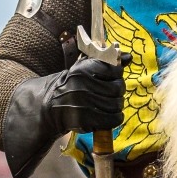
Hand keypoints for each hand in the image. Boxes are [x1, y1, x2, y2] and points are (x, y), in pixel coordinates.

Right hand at [1, 53, 128, 177]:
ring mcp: (84, 103)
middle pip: (118, 88)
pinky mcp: (86, 120)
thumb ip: (107, 63)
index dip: (116, 75)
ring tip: (107, 105)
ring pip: (117, 104)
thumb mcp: (83, 69)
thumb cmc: (70, 85)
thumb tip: (129, 57)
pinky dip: (115, 118)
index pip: (114, 69)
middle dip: (117, 92)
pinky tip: (108, 116)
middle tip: (110, 94)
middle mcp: (83, 84)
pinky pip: (113, 119)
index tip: (111, 79)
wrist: (47, 107)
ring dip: (116, 106)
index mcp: (83, 69)